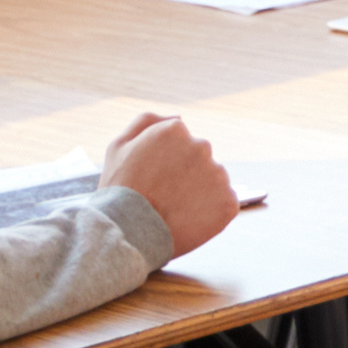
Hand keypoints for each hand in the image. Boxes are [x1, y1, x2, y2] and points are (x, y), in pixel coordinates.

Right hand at [100, 115, 240, 258]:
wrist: (128, 231)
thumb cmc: (119, 189)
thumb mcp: (119, 146)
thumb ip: (148, 122)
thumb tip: (180, 116)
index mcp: (176, 130)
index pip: (181, 142)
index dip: (165, 163)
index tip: (152, 177)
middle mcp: (202, 147)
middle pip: (199, 160)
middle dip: (185, 174)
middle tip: (163, 194)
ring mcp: (218, 174)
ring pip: (213, 181)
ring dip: (199, 192)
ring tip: (174, 208)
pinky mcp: (229, 201)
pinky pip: (224, 203)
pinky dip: (210, 212)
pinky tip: (188, 219)